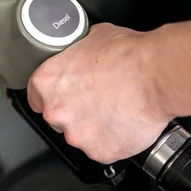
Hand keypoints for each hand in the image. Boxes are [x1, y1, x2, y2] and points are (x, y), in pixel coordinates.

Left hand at [27, 23, 172, 163]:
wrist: (155, 76)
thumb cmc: (127, 55)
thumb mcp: (92, 38)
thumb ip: (76, 53)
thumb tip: (80, 54)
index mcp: (47, 82)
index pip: (35, 96)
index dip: (52, 95)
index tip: (63, 96)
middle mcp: (56, 111)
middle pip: (56, 118)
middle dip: (73, 112)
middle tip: (96, 100)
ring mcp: (77, 135)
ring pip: (80, 135)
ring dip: (92, 127)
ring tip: (114, 110)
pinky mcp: (99, 151)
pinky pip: (102, 149)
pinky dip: (112, 140)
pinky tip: (123, 123)